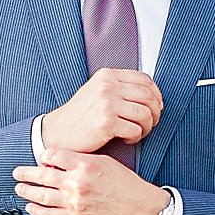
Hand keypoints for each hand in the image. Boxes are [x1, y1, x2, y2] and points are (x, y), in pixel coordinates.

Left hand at [13, 147, 170, 214]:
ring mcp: (76, 202)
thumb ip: (81, 161)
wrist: (142, 208)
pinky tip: (31, 206)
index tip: (40, 158)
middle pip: (42, 175)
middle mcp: (78, 183)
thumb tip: (58, 162)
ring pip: (42, 196)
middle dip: (26, 174)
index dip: (44, 156)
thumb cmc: (126, 184)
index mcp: (85, 165)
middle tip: (16, 172)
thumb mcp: (105, 162)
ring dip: (27, 191)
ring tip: (19, 188)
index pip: (53, 156)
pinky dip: (37, 210)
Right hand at [40, 67, 162, 155]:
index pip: (144, 80)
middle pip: (148, 96)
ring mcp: (106, 103)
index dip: (156, 95)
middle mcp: (107, 86)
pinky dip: (135, 137)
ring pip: (145, 114)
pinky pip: (135, 130)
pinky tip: (126, 139)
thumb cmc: (80, 115)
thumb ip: (119, 87)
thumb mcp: (97, 91)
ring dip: (147, 127)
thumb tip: (151, 94)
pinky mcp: (106, 122)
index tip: (155, 107)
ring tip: (138, 132)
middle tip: (150, 123)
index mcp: (107, 75)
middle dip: (155, 113)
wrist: (58, 132)